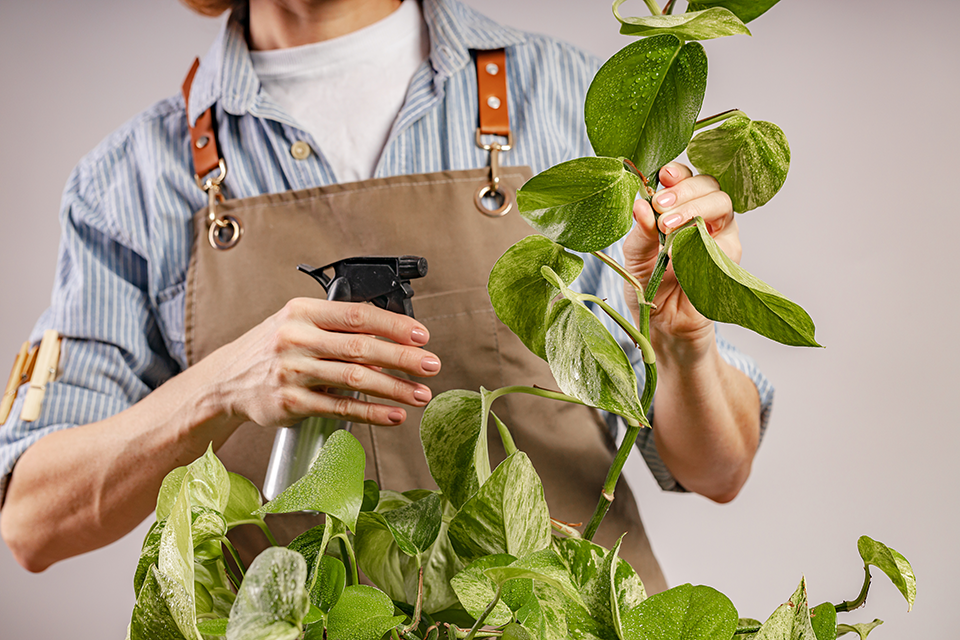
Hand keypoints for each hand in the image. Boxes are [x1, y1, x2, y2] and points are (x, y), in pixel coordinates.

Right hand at [209, 298, 439, 427]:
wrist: (226, 380)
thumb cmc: (274, 348)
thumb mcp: (298, 323)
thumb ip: (337, 325)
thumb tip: (394, 335)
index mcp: (302, 312)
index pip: (357, 315)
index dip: (394, 325)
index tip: (422, 336)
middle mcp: (296, 339)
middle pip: (361, 347)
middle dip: (402, 358)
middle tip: (431, 365)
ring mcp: (292, 372)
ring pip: (354, 379)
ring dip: (394, 388)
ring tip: (420, 394)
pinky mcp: (291, 403)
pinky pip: (340, 408)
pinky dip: (371, 413)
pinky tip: (393, 415)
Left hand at [622, 162, 739, 358]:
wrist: (664, 327)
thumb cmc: (649, 287)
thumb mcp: (635, 259)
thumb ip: (640, 233)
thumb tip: (639, 205)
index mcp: (679, 208)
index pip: (685, 178)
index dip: (677, 173)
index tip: (662, 175)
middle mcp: (704, 217)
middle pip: (708, 185)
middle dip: (684, 190)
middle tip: (661, 205)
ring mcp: (720, 237)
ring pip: (721, 205)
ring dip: (694, 210)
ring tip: (667, 227)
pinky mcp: (728, 260)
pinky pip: (724, 241)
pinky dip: (701, 243)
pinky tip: (678, 254)